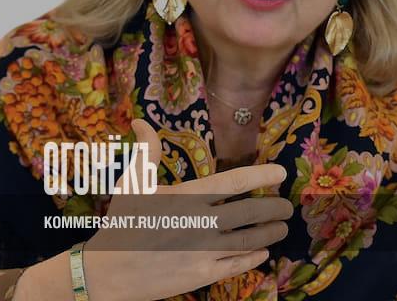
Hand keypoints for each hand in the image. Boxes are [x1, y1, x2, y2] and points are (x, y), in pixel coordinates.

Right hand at [82, 119, 292, 300]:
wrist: (108, 272)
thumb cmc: (122, 223)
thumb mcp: (133, 184)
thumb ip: (146, 152)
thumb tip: (141, 121)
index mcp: (186, 197)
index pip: (234, 182)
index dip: (261, 175)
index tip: (281, 174)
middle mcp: (200, 222)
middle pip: (250, 212)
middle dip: (275, 208)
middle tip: (287, 206)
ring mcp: (203, 250)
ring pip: (249, 239)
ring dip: (270, 232)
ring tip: (281, 227)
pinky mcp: (202, 274)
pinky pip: (237, 264)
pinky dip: (254, 257)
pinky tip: (262, 252)